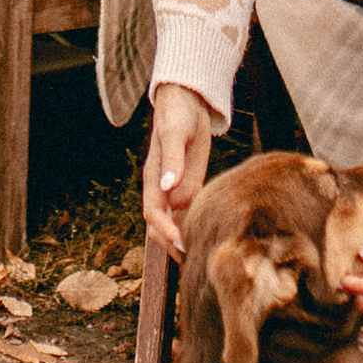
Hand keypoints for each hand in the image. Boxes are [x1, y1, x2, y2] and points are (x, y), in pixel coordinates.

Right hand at [141, 83, 214, 251]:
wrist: (187, 103)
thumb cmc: (177, 116)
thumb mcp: (176, 135)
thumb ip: (172, 161)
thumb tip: (166, 187)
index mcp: (153, 179)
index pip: (153, 213)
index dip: (165, 230)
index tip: (181, 244)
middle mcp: (162, 189)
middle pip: (161, 225)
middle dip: (173, 244)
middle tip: (193, 259)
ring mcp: (175, 189)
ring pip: (176, 222)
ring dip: (185, 239)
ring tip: (203, 255)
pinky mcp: (189, 186)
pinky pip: (190, 212)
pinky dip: (195, 225)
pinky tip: (210, 234)